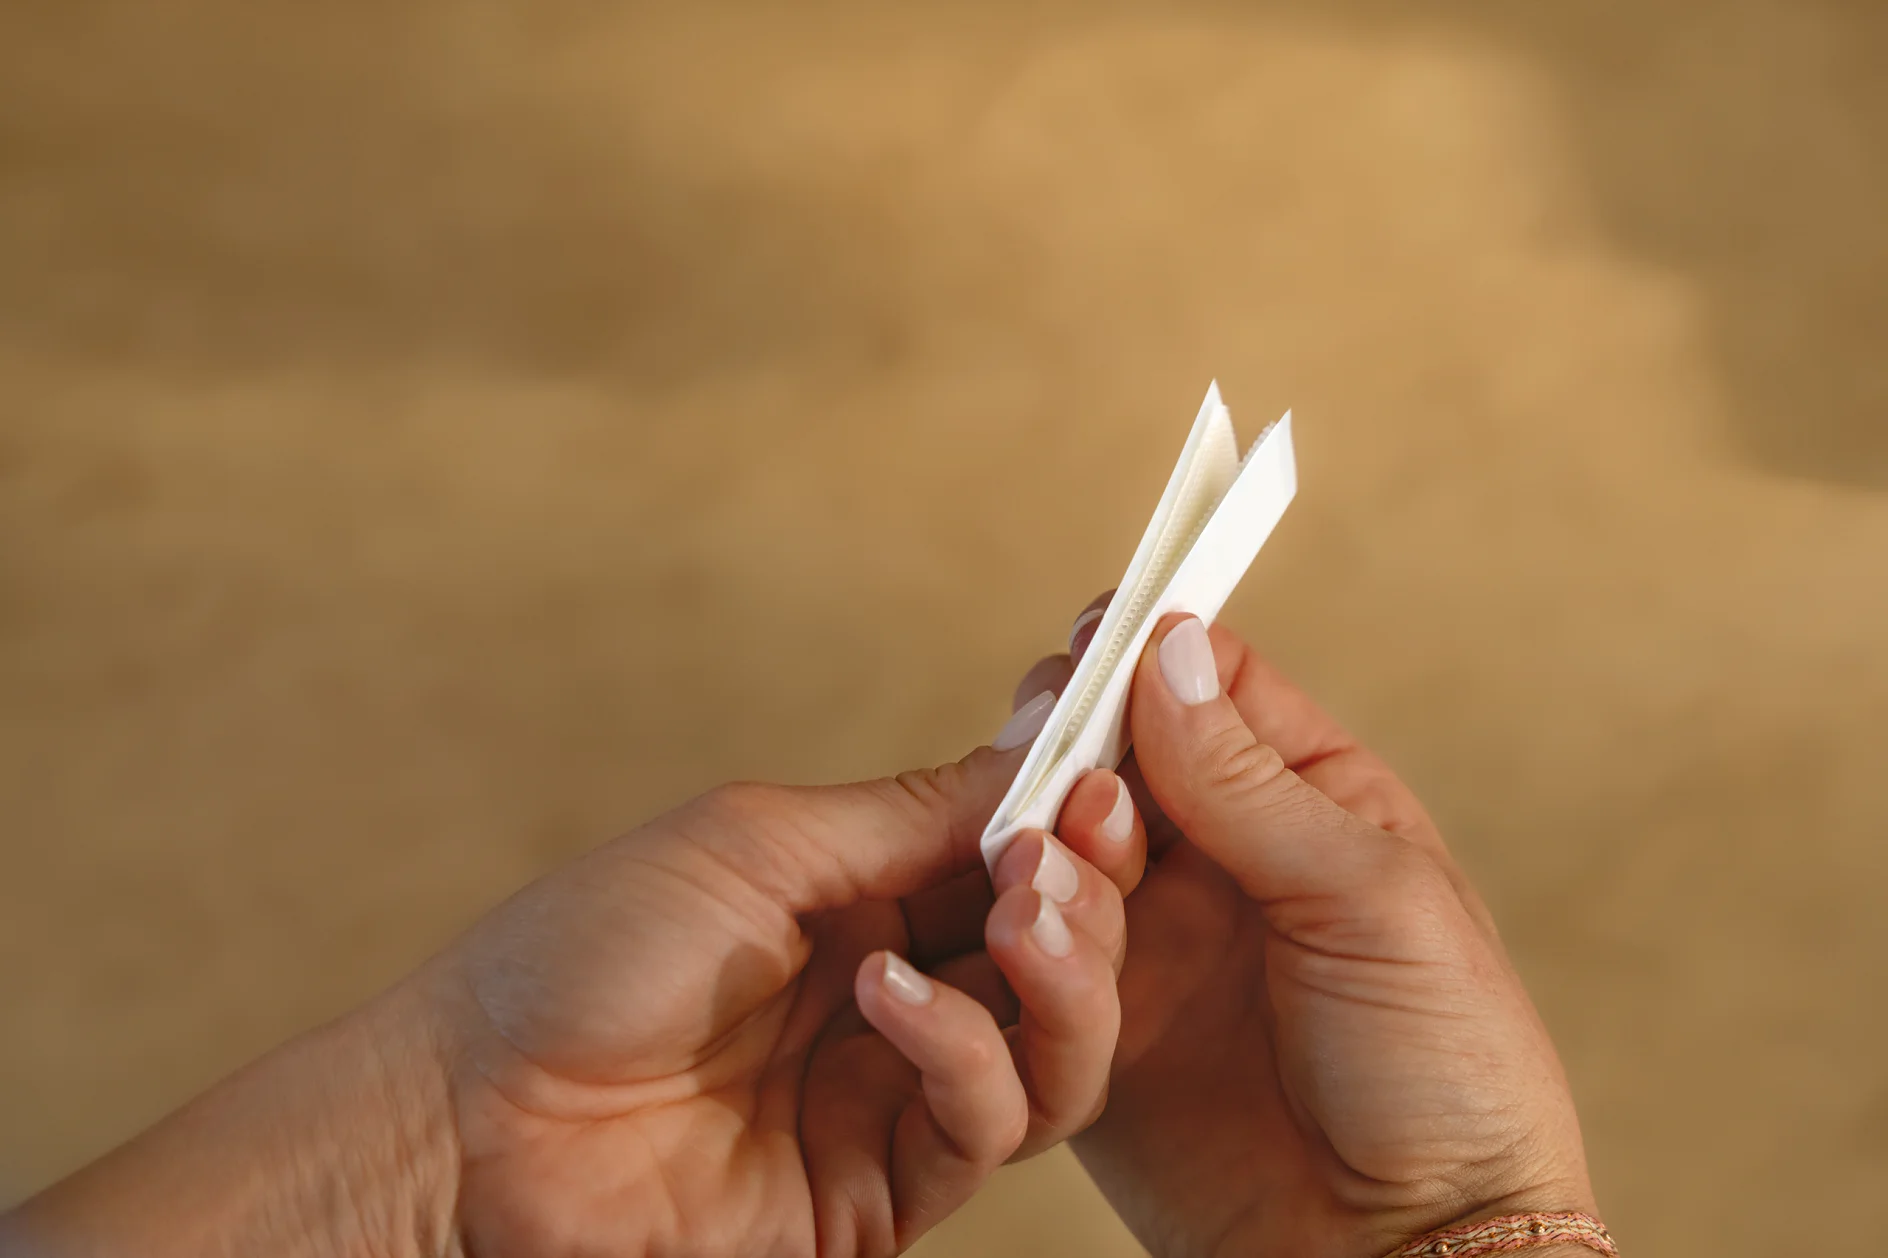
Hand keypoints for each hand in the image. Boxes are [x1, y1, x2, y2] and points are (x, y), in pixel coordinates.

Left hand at [443, 745, 1137, 1255]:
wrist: (470, 1110)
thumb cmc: (585, 951)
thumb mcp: (756, 843)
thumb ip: (906, 814)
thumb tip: (1038, 746)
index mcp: (871, 903)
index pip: (1019, 861)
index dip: (1076, 821)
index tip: (1108, 771)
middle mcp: (902, 999)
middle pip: (1062, 958)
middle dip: (1088, 898)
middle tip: (1071, 847)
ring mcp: (894, 1101)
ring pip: (1057, 1055)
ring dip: (1061, 977)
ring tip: (1016, 915)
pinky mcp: (880, 1194)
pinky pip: (982, 1127)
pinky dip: (962, 1052)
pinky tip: (892, 997)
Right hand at [1030, 598, 1594, 1257]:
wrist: (1404, 1256)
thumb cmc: (1445, 1071)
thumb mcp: (1370, 900)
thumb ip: (1254, 784)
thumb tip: (1170, 652)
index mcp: (1311, 805)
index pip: (1211, 693)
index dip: (1146, 661)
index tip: (1090, 643)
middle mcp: (1223, 864)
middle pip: (1114, 762)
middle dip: (1073, 754)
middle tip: (1050, 765)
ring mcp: (1156, 947)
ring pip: (1062, 853)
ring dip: (1046, 848)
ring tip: (1047, 869)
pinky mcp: (1097, 1035)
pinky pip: (1034, 962)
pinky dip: (1024, 940)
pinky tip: (1032, 938)